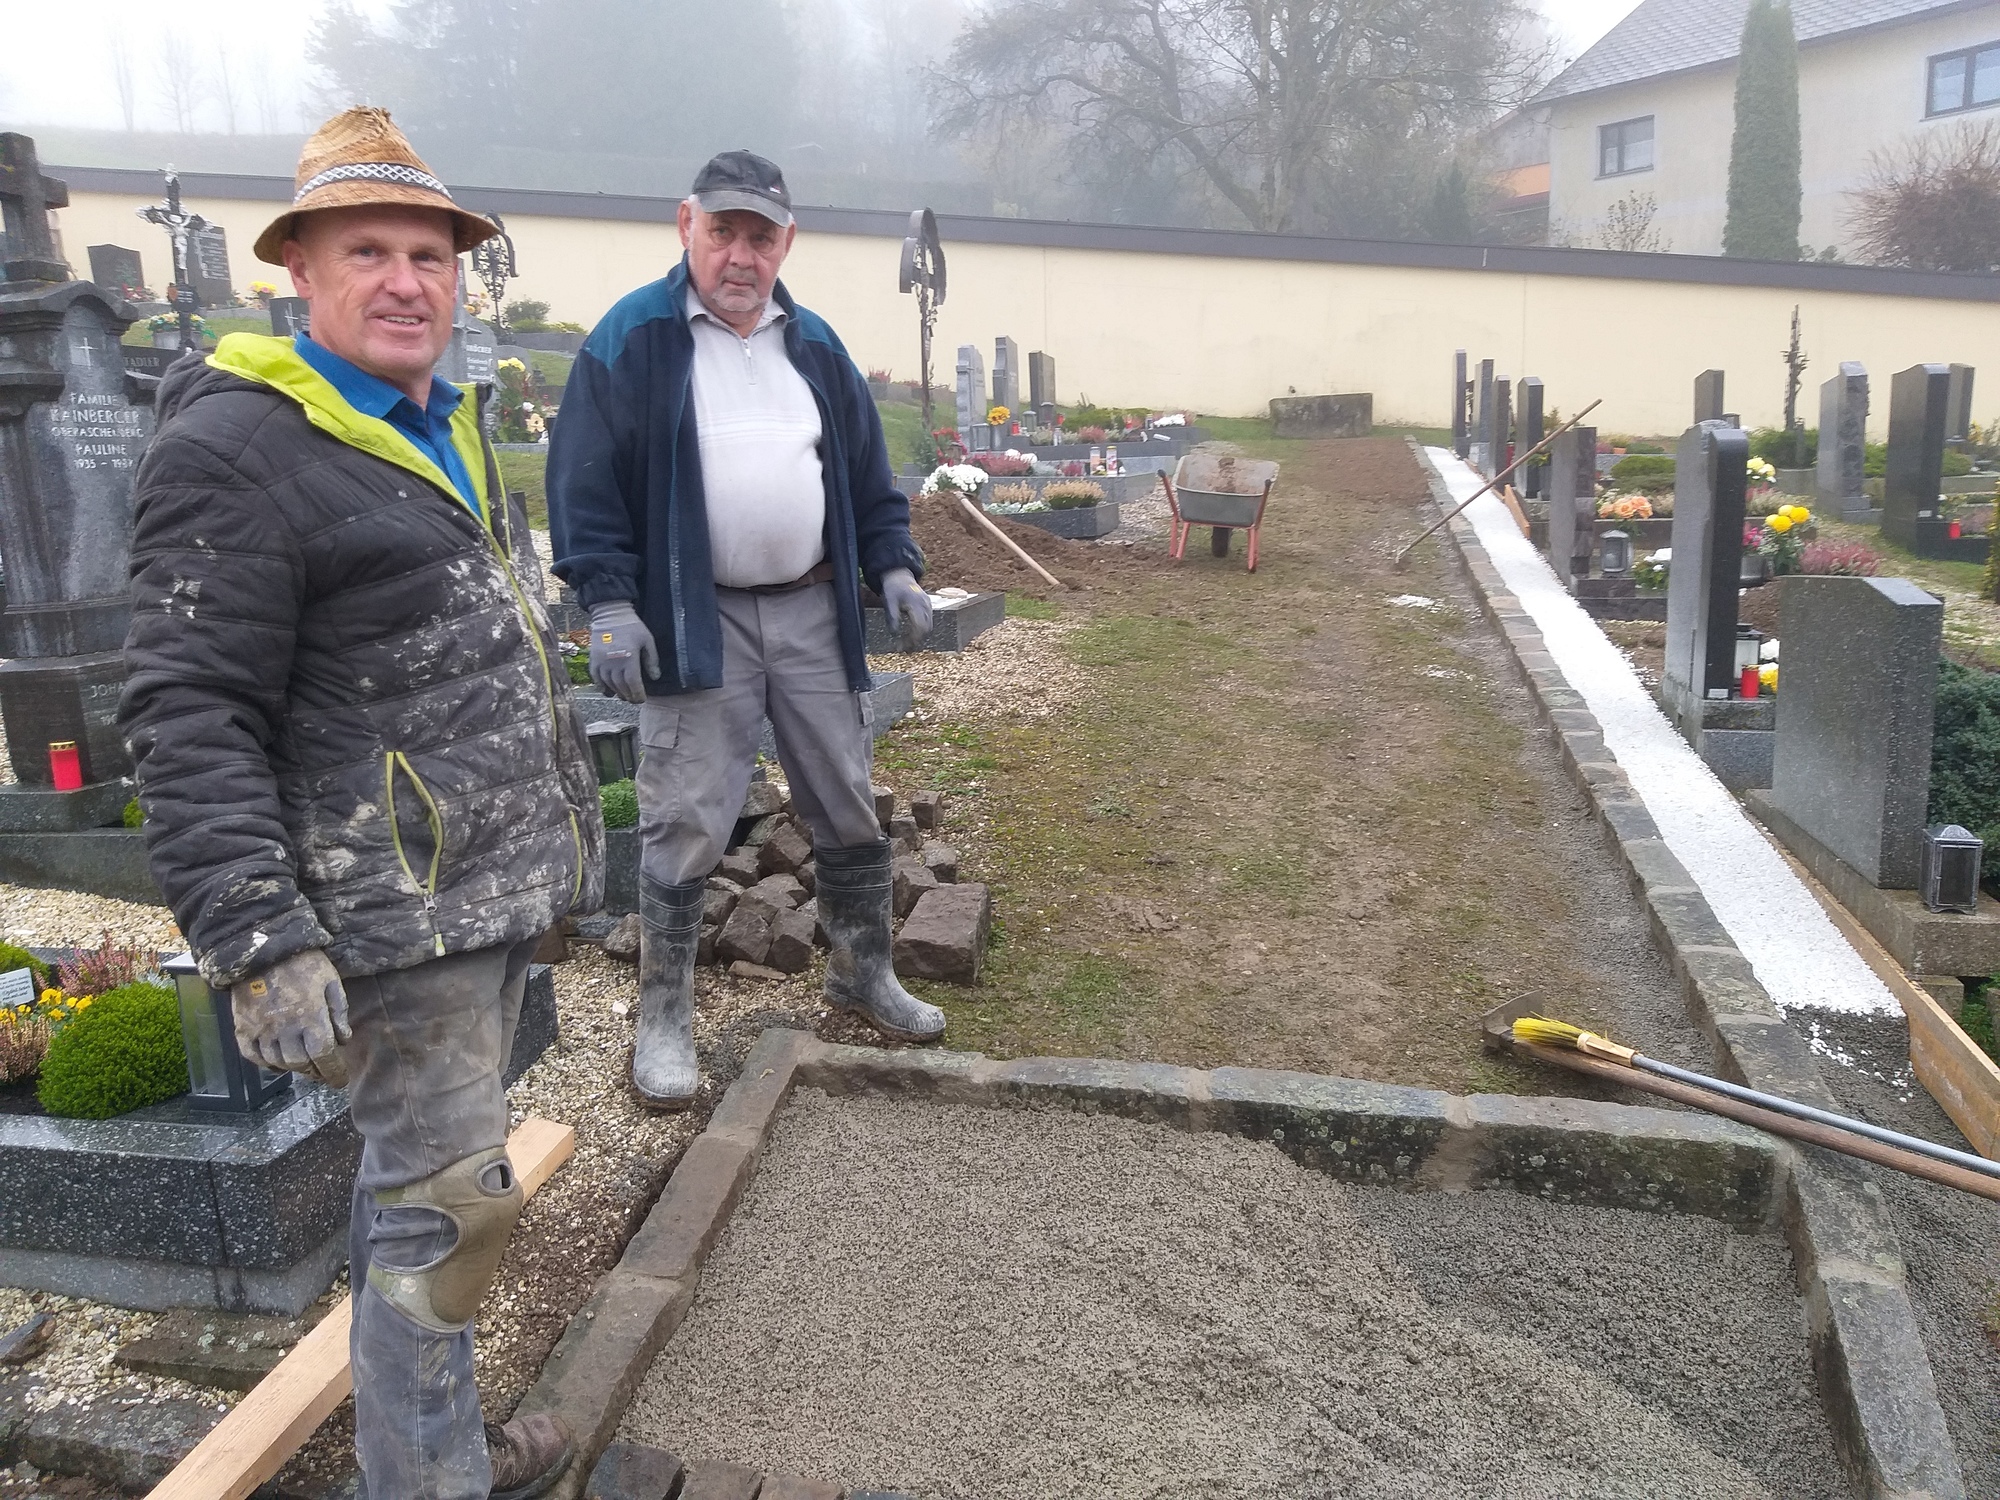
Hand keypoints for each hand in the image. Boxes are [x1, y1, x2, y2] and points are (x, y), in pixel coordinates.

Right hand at [231, 948, 350, 1087]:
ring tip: (304, 1066)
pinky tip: (277, 1063)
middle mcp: (284, 1029)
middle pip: (301, 1063)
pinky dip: (266, 1065)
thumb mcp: (330, 982)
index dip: (333, 1072)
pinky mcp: (242, 1028)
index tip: (340, 1080)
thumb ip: (338, 1012)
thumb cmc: (303, 963)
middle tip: (323, 1072)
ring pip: (277, 1062)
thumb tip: (343, 1039)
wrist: (263, 949)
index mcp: (310, 1018)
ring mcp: (261, 1030)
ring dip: (293, 1068)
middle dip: (315, 1072)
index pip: (324, 1055)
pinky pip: (252, 1056)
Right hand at [588, 601, 657, 702]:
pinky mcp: (593, 660)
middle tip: (634, 700)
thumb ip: (652, 660)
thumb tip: (655, 677)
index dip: (637, 694)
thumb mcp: (647, 640)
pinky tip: (609, 692)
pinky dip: (602, 687)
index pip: (633, 683)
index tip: (642, 699)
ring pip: (609, 684)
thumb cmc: (632, 627)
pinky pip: (596, 678)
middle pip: (621, 686)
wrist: (611, 614)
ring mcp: (601, 662)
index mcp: (629, 658)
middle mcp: (613, 663)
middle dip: (629, 696)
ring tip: (624, 696)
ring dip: (617, 693)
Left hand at [880, 569, 931, 650]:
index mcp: (916, 603)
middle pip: (926, 629)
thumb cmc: (893, 588)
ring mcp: (929, 606)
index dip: (912, 639)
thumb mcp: (889, 601)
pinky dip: (921, 630)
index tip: (901, 646)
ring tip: (905, 644)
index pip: (919, 626)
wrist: (900, 576)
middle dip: (915, 640)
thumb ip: (892, 617)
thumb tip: (894, 634)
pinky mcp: (928, 607)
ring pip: (928, 627)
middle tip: (902, 648)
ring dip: (918, 637)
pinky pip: (928, 622)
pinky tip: (910, 635)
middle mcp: (926, 605)